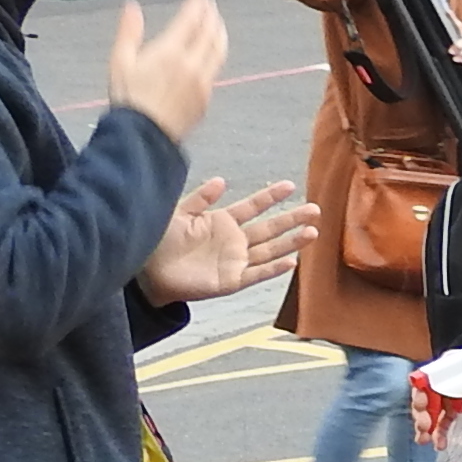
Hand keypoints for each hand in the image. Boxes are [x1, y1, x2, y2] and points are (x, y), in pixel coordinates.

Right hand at [106, 0, 230, 146]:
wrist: (144, 136)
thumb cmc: (128, 99)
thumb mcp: (120, 61)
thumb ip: (129, 31)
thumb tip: (133, 7)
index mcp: (170, 51)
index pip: (191, 19)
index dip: (198, 3)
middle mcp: (192, 64)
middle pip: (210, 33)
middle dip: (211, 15)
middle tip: (211, 4)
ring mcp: (203, 82)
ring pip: (218, 51)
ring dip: (220, 33)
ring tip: (218, 24)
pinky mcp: (206, 99)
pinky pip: (215, 70)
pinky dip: (216, 55)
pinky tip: (212, 54)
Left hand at [139, 176, 312, 301]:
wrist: (148, 271)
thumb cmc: (159, 241)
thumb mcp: (179, 212)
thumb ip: (200, 198)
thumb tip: (221, 181)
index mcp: (222, 222)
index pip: (253, 207)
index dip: (270, 197)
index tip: (289, 186)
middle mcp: (234, 241)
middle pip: (270, 228)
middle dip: (292, 219)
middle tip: (314, 209)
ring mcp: (235, 261)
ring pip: (270, 250)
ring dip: (291, 242)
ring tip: (312, 232)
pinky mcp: (232, 281)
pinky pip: (257, 274)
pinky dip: (274, 269)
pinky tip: (291, 261)